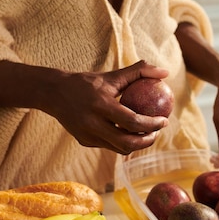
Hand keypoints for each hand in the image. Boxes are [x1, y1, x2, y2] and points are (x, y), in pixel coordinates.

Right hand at [44, 61, 170, 153]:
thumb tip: (165, 72)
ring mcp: (87, 135)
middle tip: (157, 132)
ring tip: (147, 133)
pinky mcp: (84, 141)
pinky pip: (109, 145)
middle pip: (128, 142)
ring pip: (120, 148)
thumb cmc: (86, 82)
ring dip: (137, 143)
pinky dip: (123, 141)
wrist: (53, 92)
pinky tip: (131, 133)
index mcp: (101, 106)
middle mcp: (93, 124)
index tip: (164, 120)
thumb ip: (139, 71)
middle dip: (147, 140)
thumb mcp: (112, 75)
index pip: (133, 121)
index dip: (152, 124)